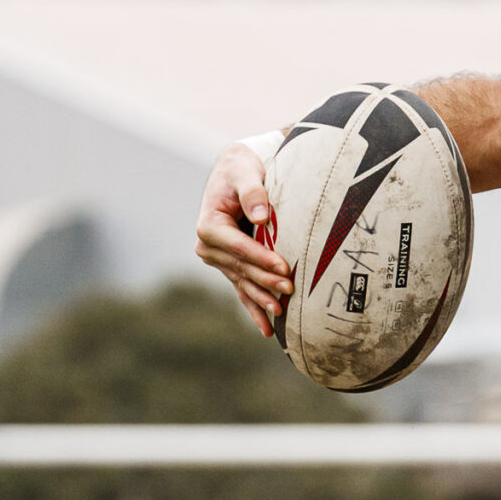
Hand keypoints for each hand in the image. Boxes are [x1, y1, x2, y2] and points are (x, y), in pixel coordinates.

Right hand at [195, 140, 292, 337]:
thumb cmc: (242, 170)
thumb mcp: (245, 173)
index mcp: (209, 225)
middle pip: (241, 268)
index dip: (260, 258)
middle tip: (291, 290)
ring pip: (243, 282)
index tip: (283, 267)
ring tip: (281, 312)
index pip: (237, 247)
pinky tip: (268, 329)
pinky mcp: (231, 267)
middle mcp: (209, 246)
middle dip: (266, 280)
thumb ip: (253, 192)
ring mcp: (219, 260)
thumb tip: (259, 216)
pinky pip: (242, 291)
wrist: (236, 173)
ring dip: (262, 298)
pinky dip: (255, 309)